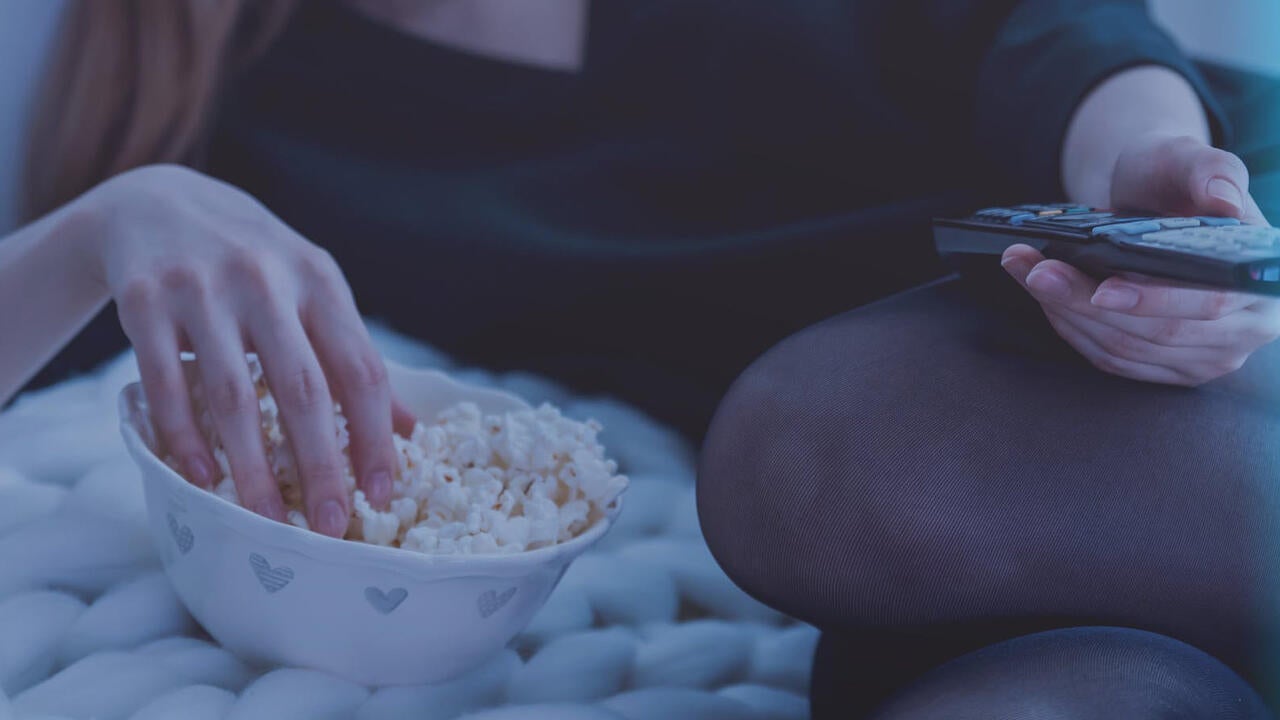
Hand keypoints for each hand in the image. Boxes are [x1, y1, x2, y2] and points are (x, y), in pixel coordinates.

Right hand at [85, 165, 396, 534]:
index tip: (384, 493)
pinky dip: (185, 437)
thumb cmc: (252, 262)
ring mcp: (203, 290)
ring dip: (252, 467)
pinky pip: (167, 383)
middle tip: (328, 526)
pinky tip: (201, 480)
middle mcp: (267, 281)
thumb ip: (352, 353)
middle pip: (304, 390)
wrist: (156, 201)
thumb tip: (409, 429)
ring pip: (234, 396)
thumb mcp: (311, 290)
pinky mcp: (145, 301)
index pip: (361, 370)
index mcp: (319, 281)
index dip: (376, 437)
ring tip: (266, 521)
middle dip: (322, 466)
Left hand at [1003, 133, 1279, 384]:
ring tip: (1026, 271)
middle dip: (1085, 302)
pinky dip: (1070, 326)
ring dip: (1066, 313)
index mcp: (1263, 277)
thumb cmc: (1176, 179)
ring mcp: (1207, 355)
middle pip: (1156, 334)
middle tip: (1037, 270)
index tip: (1099, 289)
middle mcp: (1247, 327)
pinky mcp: (1167, 367)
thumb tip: (1223, 200)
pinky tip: (1043, 294)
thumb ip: (1212, 171)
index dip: (1153, 300)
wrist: (1156, 201)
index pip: (1209, 303)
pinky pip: (1110, 358)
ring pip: (1125, 350)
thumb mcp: (1190, 159)